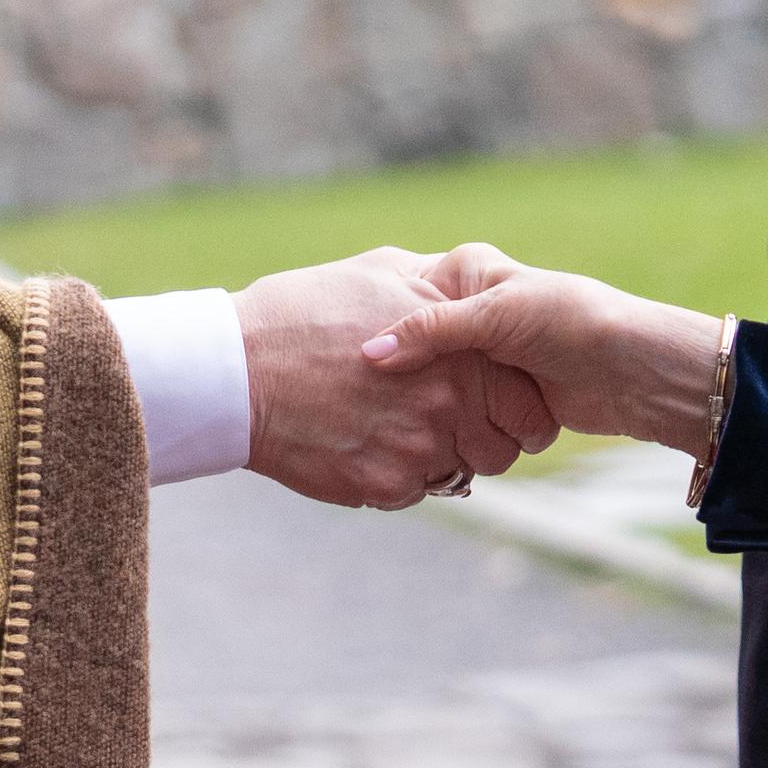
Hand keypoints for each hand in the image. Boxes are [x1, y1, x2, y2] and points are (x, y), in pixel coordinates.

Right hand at [235, 248, 558, 507]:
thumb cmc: (305, 311)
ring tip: (392, 429)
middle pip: (500, 451)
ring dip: (436, 460)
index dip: (515, 408)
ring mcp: (419, 452)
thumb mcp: (382, 274)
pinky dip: (393, 476)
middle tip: (441, 423)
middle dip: (480, 441)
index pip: (527, 406)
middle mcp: (451, 408)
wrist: (239, 368)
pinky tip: (358, 443)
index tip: (491, 404)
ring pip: (457, 475)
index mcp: (462, 357)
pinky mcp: (384, 486)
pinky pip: (412, 493)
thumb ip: (438, 290)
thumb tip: (462, 291)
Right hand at [364, 248, 726, 456]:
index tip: (358, 362)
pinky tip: (440, 443)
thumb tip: (372, 355)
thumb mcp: (497, 314)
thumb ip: (431, 330)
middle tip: (385, 406)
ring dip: (433, 416)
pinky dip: (452, 435)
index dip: (380, 333)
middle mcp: (469, 319)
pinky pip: (457, 422)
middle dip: (408, 383)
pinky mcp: (495, 402)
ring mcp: (481, 364)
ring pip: (434, 396)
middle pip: (415, 357)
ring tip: (415, 430)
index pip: (401, 303)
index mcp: (465, 278)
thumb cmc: (571, 322)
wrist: (633, 370)